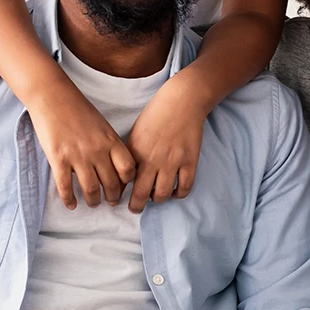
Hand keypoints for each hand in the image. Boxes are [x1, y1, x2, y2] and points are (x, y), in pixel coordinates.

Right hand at [29, 76, 135, 208]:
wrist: (53, 97)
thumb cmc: (79, 110)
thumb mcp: (103, 125)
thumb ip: (110, 145)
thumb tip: (115, 165)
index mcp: (111, 141)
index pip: (128, 170)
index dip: (128, 182)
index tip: (124, 187)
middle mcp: (97, 150)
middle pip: (111, 183)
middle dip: (112, 197)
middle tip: (110, 202)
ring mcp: (78, 155)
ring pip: (91, 189)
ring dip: (93, 201)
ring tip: (93, 204)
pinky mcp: (58, 158)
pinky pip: (65, 186)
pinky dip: (69, 199)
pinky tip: (71, 205)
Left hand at [127, 75, 206, 211]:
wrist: (183, 101)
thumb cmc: (157, 113)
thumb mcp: (136, 132)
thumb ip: (131, 153)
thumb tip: (125, 173)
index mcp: (136, 151)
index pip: (124, 181)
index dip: (120, 193)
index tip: (119, 198)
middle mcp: (152, 159)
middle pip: (140, 194)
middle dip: (135, 206)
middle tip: (134, 208)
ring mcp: (172, 162)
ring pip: (161, 195)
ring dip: (157, 200)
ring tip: (155, 198)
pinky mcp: (190, 161)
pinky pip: (184, 187)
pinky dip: (178, 194)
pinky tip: (174, 191)